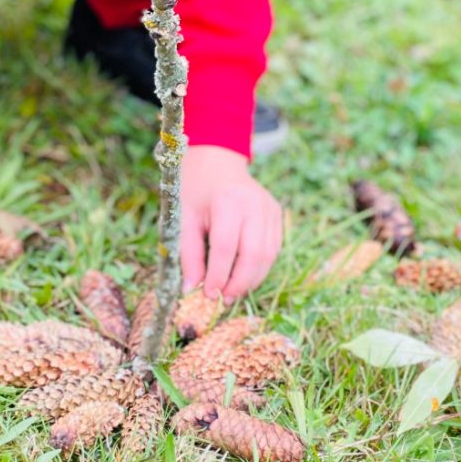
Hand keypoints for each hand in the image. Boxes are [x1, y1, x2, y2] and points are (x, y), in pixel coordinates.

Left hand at [180, 144, 283, 301]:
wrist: (216, 161)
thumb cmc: (195, 189)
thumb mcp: (183, 218)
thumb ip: (188, 254)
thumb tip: (191, 289)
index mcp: (228, 201)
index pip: (226, 247)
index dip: (218, 276)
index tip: (208, 295)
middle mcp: (255, 204)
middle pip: (253, 254)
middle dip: (239, 283)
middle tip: (223, 300)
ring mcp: (270, 209)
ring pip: (268, 255)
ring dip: (251, 279)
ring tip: (232, 293)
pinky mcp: (277, 214)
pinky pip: (273, 249)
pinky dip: (259, 267)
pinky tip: (243, 276)